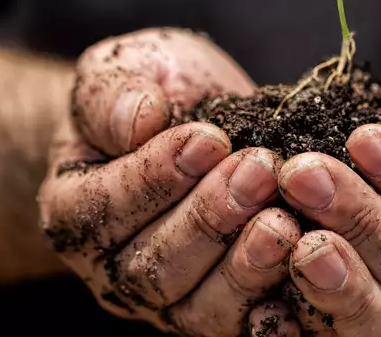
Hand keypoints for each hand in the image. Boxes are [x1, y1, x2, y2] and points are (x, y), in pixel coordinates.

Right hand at [38, 28, 300, 334]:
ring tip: (285, 221)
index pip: (106, 209)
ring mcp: (173, 301)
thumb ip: (113, 95)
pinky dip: (275, 317)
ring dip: (246, 266)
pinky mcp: (228, 312)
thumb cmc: (153, 89)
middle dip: (211, 218)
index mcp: (75, 212)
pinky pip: (247, 328)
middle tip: (259, 170)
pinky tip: (305, 291)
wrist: (194, 116)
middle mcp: (116, 270)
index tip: (210, 137)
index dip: (158, 176)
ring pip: (202, 308)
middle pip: (155, 268)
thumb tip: (139, 118)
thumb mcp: (122, 69)